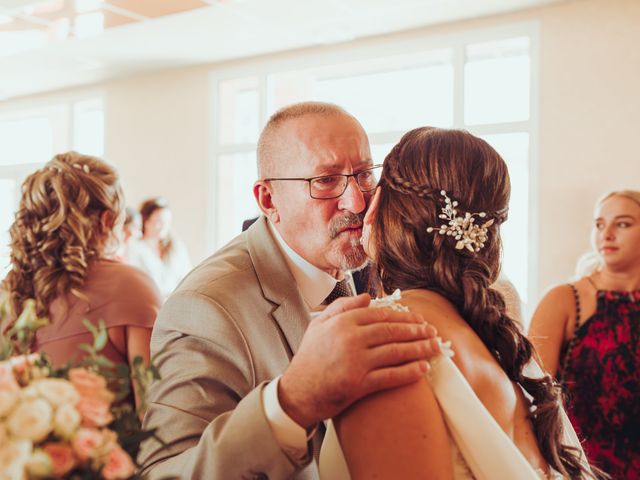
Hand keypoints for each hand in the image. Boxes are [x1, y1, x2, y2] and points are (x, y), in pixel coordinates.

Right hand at [278, 294, 439, 427]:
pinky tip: (423, 369)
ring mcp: (356, 361)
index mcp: (343, 322)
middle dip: (417, 331)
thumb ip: (342, 307)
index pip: (381, 315)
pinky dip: (409, 372)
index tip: (418, 319)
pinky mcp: (359, 384)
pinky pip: (391, 376)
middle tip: (433, 332)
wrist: (297, 392)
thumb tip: (368, 297)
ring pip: (396, 351)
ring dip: (420, 349)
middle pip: (392, 331)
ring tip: (435, 347)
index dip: (403, 317)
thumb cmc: (309, 358)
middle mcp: (351, 339)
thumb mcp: (318, 324)